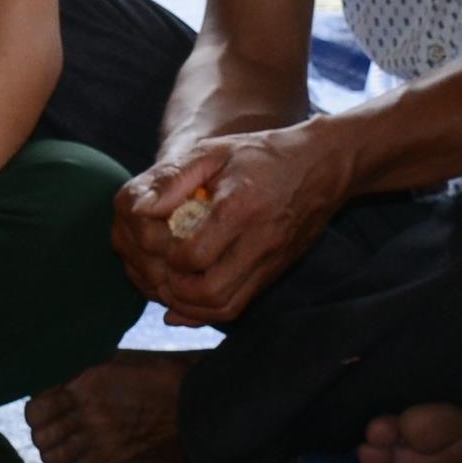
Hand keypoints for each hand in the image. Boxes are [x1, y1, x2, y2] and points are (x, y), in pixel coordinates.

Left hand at [113, 123, 345, 323]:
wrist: (322, 166)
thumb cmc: (261, 155)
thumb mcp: (214, 152)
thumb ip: (173, 177)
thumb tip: (139, 209)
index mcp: (240, 207)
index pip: (193, 255)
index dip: (167, 257)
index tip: (158, 243)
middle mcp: (259, 241)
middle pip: (209, 291)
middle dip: (175, 290)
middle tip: (161, 272)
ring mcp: (271, 261)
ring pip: (225, 307)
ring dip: (190, 306)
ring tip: (172, 286)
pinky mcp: (275, 272)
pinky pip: (240, 305)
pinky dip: (209, 310)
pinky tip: (188, 300)